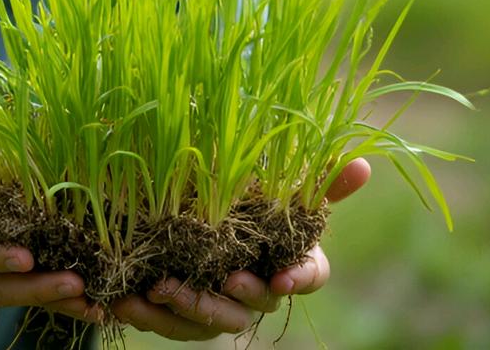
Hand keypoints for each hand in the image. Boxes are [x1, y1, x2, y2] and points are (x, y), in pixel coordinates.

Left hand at [63, 158, 371, 341]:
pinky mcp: (181, 311)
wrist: (190, 199)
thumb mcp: (270, 175)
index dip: (300, 278)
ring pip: (207, 321)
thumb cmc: (243, 189)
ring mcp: (219, 303)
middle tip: (220, 280)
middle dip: (233, 297)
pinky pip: (167, 322)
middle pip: (252, 305)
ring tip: (159, 288)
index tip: (284, 277)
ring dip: (185, 308)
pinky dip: (147, 314)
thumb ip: (316, 176)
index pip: (310, 275)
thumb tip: (364, 166)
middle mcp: (256, 287)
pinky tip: (125, 301)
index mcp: (287, 256)